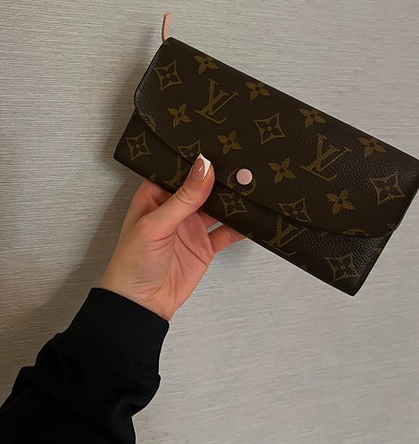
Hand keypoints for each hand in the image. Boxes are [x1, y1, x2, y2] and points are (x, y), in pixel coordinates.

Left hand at [100, 154, 244, 319]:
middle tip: (242, 167)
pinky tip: (251, 218)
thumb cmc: (132, 263)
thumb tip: (204, 168)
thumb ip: (183, 198)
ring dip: (232, 201)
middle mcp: (175, 208)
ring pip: (218, 207)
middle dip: (220, 179)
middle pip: (203, 187)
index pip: (180, 170)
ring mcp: (192, 227)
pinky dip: (240, 226)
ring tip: (251, 188)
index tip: (219, 147)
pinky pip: (226, 232)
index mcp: (156, 195)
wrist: (141, 306)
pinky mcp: (205, 246)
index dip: (197, 160)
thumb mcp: (156, 225)